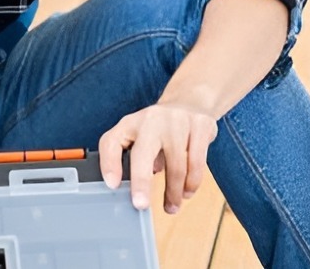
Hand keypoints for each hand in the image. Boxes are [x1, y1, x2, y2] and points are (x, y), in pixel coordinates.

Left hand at [98, 103, 217, 213]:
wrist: (189, 101)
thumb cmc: (158, 128)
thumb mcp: (140, 136)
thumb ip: (134, 158)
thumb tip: (136, 191)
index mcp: (130, 123)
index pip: (111, 142)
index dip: (109, 164)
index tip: (112, 185)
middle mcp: (150, 119)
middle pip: (142, 154)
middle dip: (141, 182)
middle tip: (140, 205)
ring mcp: (177, 121)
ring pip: (176, 165)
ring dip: (173, 192)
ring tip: (171, 206)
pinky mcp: (200, 126)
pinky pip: (197, 163)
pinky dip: (192, 183)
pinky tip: (187, 192)